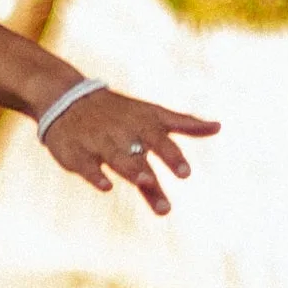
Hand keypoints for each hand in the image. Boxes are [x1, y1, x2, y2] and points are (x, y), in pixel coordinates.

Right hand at [33, 81, 218, 215]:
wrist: (68, 97)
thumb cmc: (119, 112)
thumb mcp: (153, 113)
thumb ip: (185, 123)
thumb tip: (219, 126)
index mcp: (142, 123)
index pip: (160, 140)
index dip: (172, 157)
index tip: (185, 174)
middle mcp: (122, 132)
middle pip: (139, 153)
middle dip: (151, 170)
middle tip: (165, 189)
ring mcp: (98, 142)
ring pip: (116, 158)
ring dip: (131, 170)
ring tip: (146, 182)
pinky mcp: (75, 153)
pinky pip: (85, 165)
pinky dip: (95, 175)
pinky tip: (106, 187)